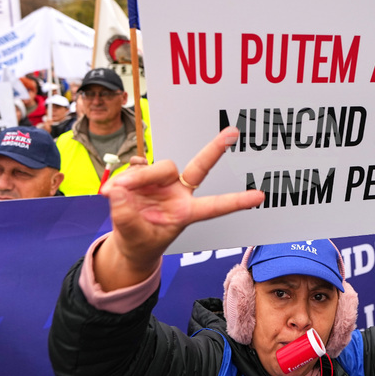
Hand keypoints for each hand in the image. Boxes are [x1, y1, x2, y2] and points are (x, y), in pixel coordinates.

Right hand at [93, 127, 263, 290]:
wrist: (127, 240)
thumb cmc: (141, 241)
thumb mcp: (134, 236)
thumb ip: (126, 217)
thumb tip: (117, 192)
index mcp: (187, 212)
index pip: (215, 206)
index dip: (236, 201)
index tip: (260, 197)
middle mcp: (179, 193)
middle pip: (194, 169)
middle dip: (217, 150)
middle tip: (233, 133)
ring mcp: (162, 182)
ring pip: (158, 167)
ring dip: (136, 178)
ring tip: (115, 193)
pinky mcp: (144, 175)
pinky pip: (137, 166)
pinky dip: (125, 175)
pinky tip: (115, 186)